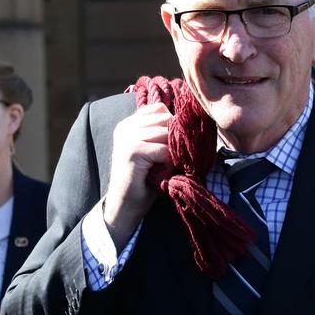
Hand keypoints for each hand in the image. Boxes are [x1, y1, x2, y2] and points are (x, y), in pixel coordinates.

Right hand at [103, 103, 171, 248]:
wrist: (125, 207)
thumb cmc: (144, 180)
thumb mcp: (153, 150)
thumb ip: (162, 133)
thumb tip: (189, 119)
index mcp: (129, 123)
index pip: (160, 108)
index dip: (172, 124)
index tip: (172, 144)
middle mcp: (126, 126)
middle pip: (165, 118)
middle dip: (175, 137)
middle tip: (173, 157)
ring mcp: (127, 137)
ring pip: (166, 133)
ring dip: (173, 151)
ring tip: (166, 166)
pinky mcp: (132, 151)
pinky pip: (164, 150)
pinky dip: (169, 162)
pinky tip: (163, 172)